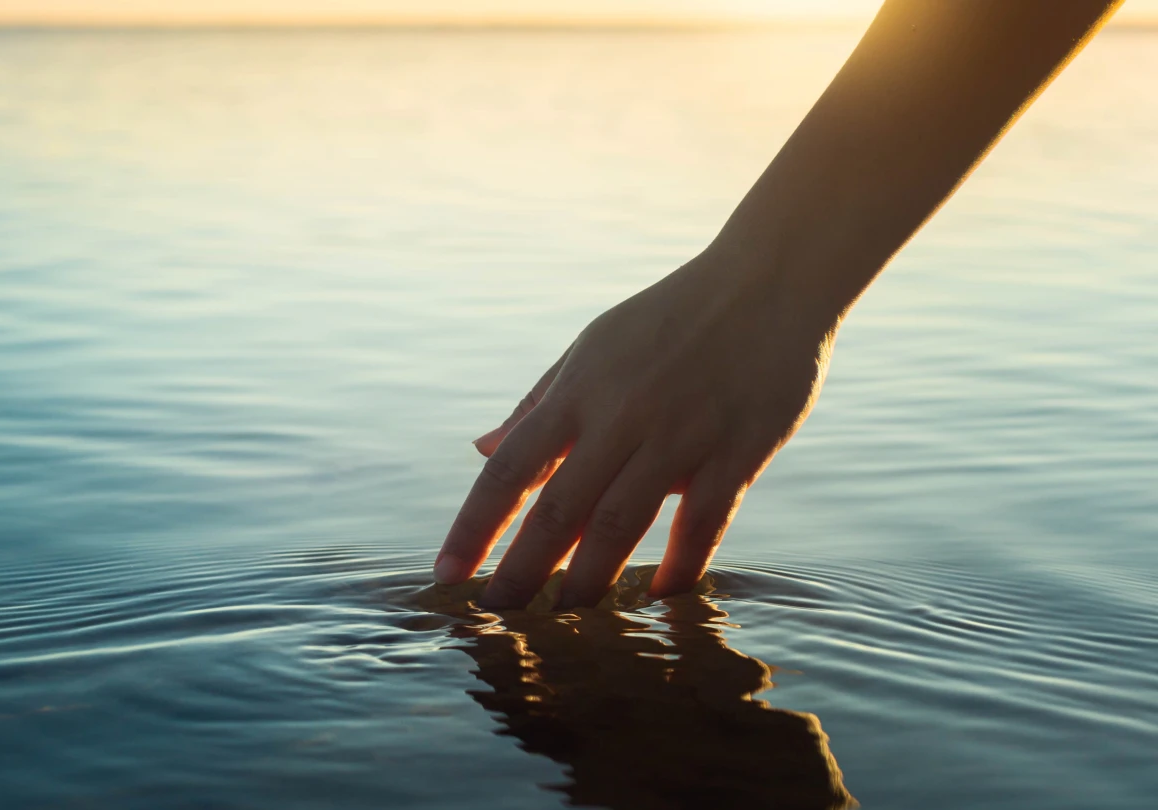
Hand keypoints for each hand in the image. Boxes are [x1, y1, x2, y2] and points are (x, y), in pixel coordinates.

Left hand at [433, 247, 842, 608]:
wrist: (768, 281)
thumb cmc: (669, 317)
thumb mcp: (592, 347)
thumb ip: (538, 403)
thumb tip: (480, 448)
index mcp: (578, 390)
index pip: (509, 469)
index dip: (472, 526)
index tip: (443, 574)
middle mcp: (621, 416)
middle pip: (558, 509)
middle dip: (521, 571)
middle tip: (495, 616)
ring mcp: (680, 435)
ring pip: (622, 524)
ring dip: (588, 580)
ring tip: (567, 619)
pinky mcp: (738, 451)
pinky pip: (704, 522)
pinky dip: (679, 565)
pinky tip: (656, 597)